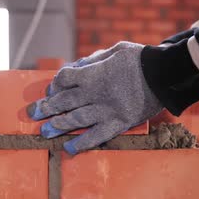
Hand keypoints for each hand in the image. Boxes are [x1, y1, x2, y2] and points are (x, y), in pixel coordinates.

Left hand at [27, 42, 163, 153]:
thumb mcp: (115, 50)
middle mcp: (96, 93)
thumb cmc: (140, 59)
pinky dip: (82, 143)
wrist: (165, 75)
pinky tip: (69, 148)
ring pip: (77, 119)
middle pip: (65, 101)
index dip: (54, 85)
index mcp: (94, 73)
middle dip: (46, 108)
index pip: (65, 79)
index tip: (51, 91)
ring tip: (45, 131)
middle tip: (33, 114)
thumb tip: (76, 66)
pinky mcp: (119, 123)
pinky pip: (97, 136)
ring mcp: (107, 110)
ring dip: (59, 126)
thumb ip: (94, 59)